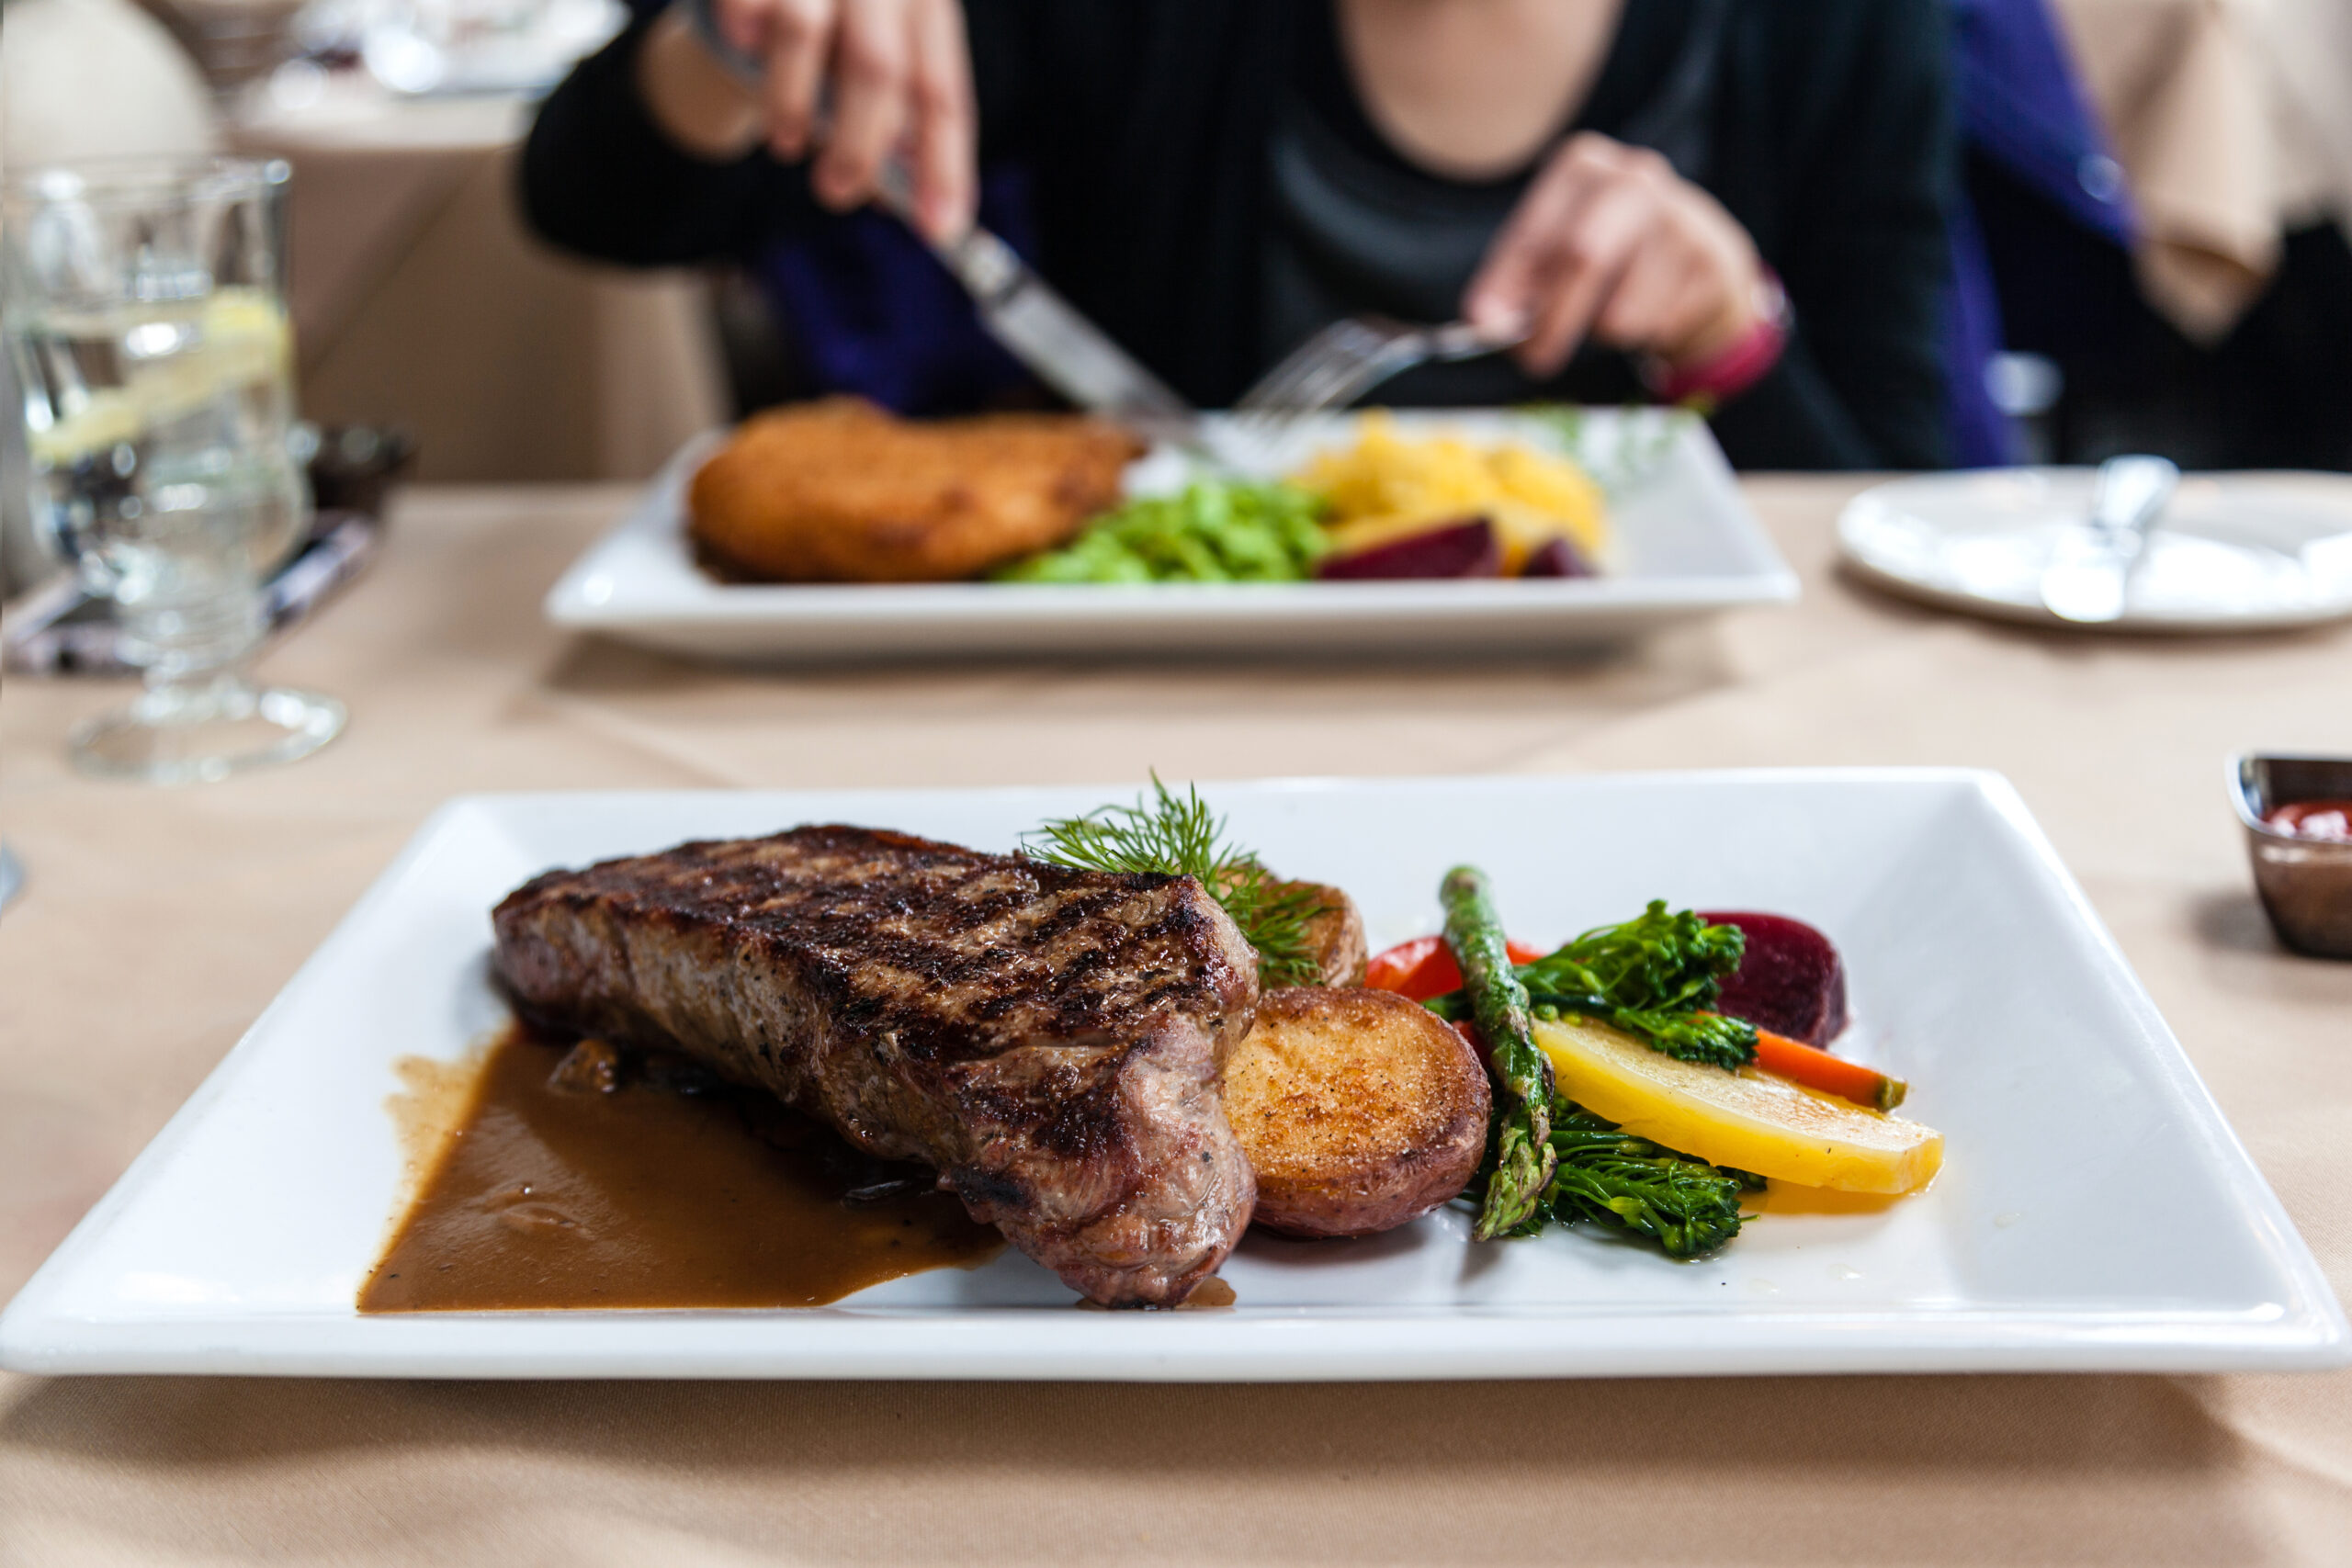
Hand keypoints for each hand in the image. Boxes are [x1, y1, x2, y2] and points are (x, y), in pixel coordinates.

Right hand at [704, 0, 975, 239]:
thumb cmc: (836, 26)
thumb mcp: (874, 60)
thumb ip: (889, 122)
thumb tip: (889, 199)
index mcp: (926, 6)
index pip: (942, 95)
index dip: (942, 167)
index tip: (938, 230)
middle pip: (877, 70)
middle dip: (855, 148)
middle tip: (835, 193)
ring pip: (802, 34)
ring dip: (789, 104)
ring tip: (784, 143)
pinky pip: (747, 5)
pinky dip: (744, 32)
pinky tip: (745, 45)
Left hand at [1464, 133, 1764, 378]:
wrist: (1701, 258)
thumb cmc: (1610, 255)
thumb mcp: (1552, 256)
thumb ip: (1513, 285)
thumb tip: (1484, 322)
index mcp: (1582, 166)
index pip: (1532, 231)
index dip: (1505, 283)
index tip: (1486, 325)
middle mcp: (1633, 177)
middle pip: (1582, 256)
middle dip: (1551, 320)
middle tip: (1533, 360)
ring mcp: (1680, 215)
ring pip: (1618, 310)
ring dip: (1602, 332)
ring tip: (1615, 309)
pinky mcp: (1711, 261)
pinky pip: (1655, 327)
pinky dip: (1643, 335)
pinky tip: (1655, 307)